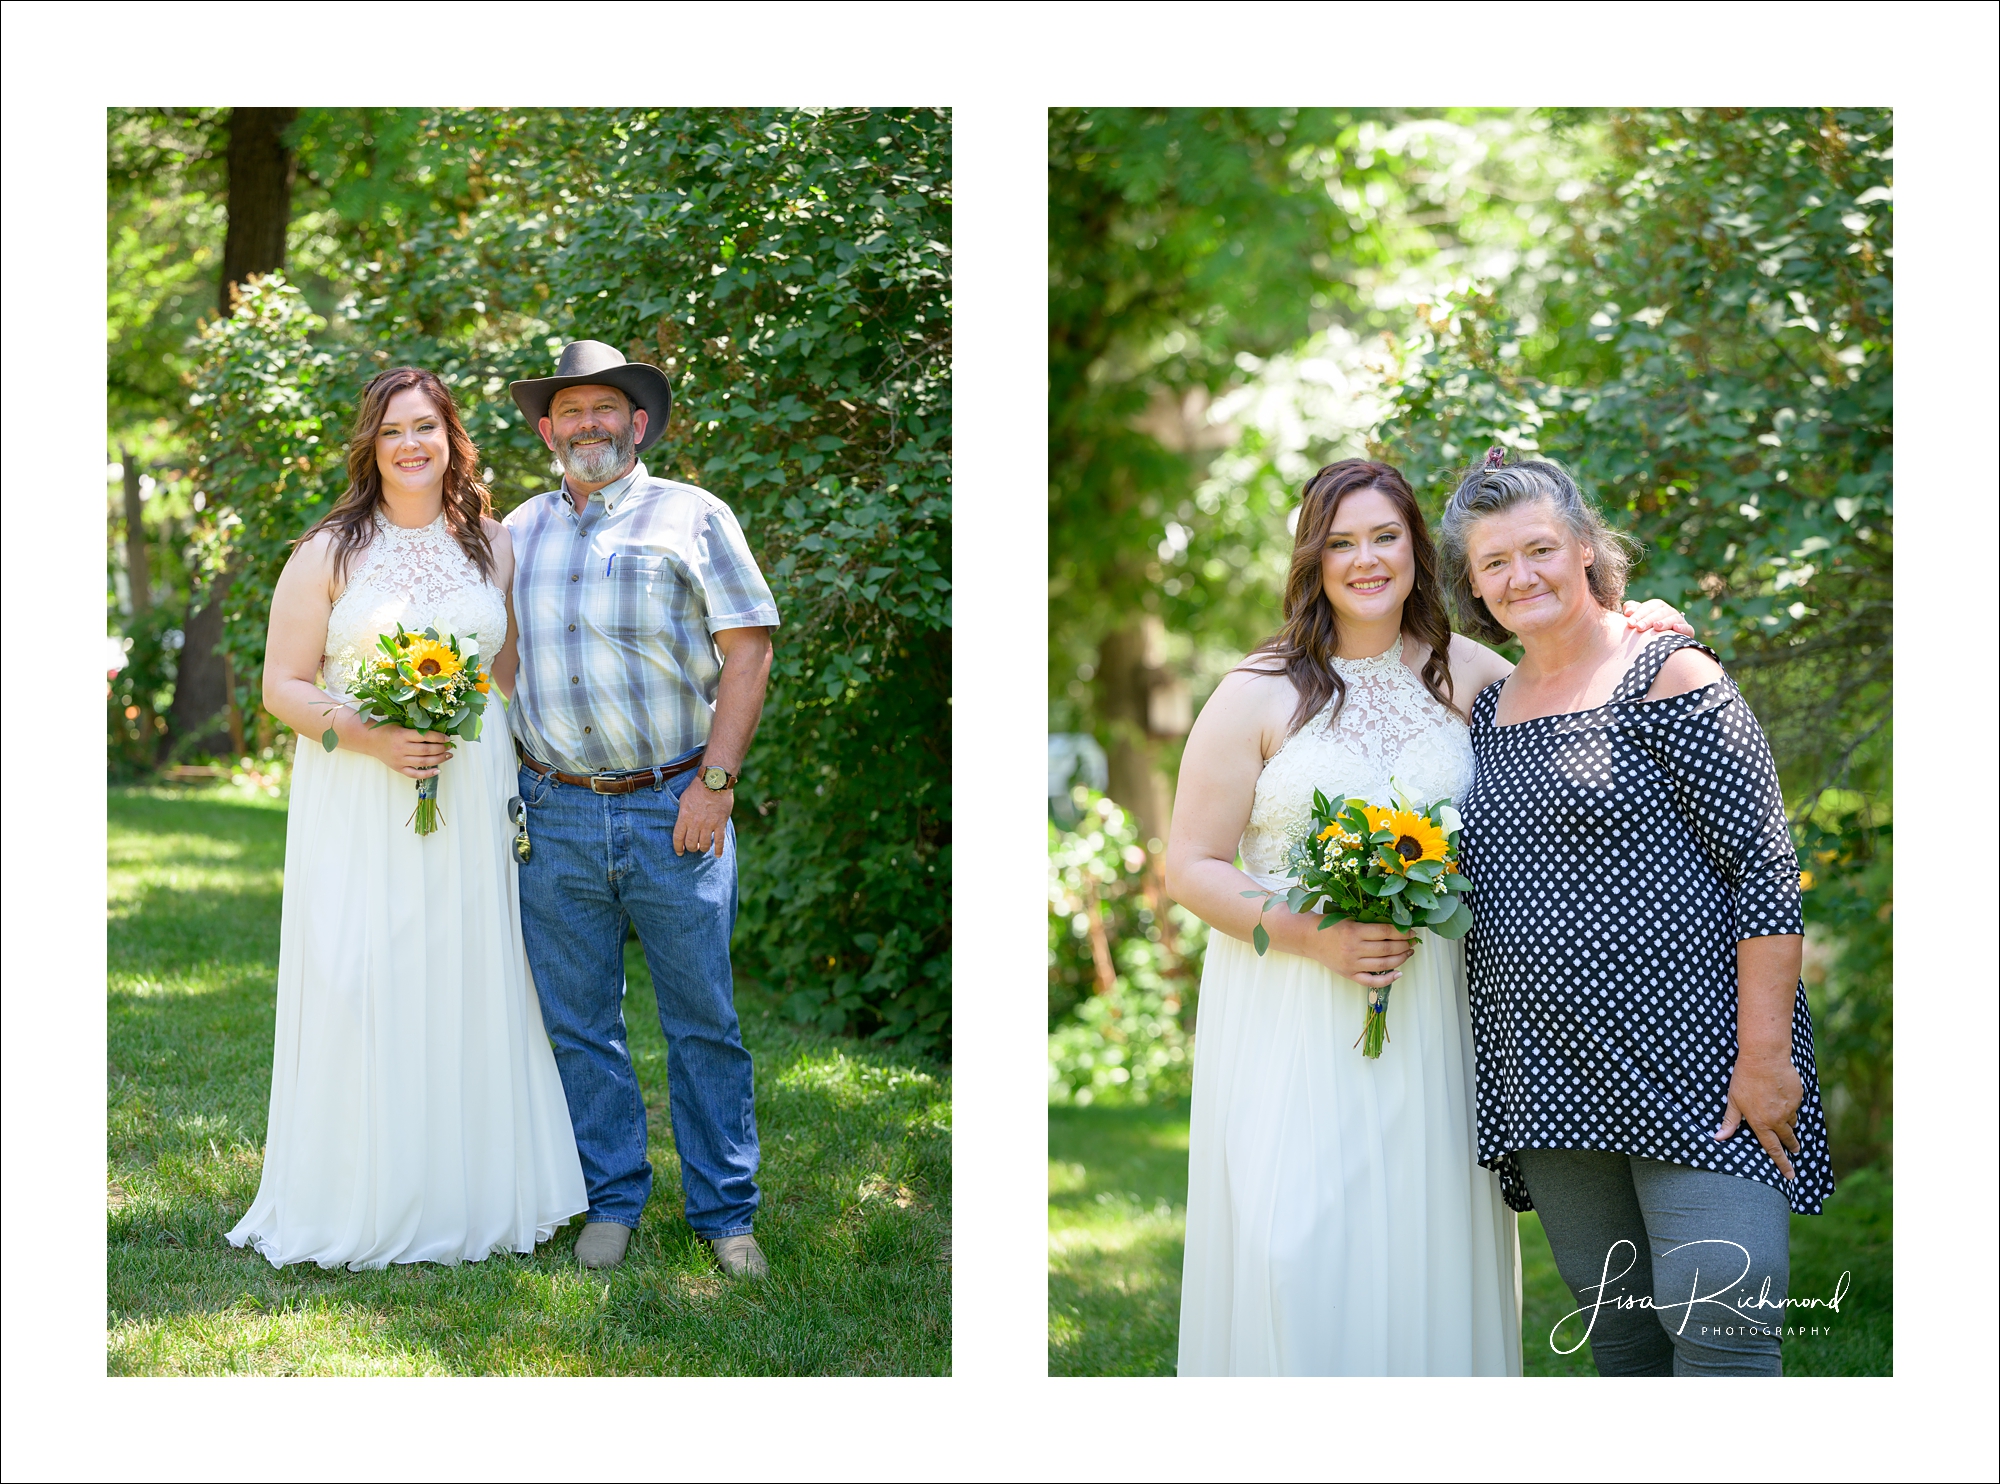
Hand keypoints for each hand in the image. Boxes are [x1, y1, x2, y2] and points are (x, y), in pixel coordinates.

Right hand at [351, 717, 452, 778]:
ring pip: (423, 762)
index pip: (425, 736)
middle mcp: (401, 748)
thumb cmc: (387, 730)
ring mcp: (399, 760)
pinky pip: (414, 774)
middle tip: (450, 747)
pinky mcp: (398, 768)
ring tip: (447, 756)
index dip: (438, 737)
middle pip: (426, 750)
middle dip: (441, 749)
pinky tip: (437, 771)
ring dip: (438, 759)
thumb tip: (437, 732)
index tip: (447, 738)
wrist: (370, 740)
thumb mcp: (400, 725)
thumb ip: (416, 730)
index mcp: (402, 735)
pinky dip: (427, 774)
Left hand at [674, 779, 732, 857]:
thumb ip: (682, 814)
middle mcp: (695, 823)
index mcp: (684, 817)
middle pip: (691, 843)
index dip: (678, 848)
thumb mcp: (683, 800)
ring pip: (704, 845)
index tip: (680, 852)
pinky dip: (718, 849)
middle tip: (693, 847)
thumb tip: (683, 823)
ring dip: (703, 848)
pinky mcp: (720, 823)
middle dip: (691, 848)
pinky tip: (717, 855)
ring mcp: (708, 824)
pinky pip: (719, 840)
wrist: (713, 782)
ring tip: (703, 847)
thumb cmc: (697, 789)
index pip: (678, 838)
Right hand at [1303, 918, 1416, 987]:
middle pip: (1387, 948)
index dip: (1401, 932)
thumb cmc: (1330, 925)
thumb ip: (1368, 923)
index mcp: (1353, 931)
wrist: (1309, 938)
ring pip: (1383, 964)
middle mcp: (1353, 949)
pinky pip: (1372, 981)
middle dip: (1404, 945)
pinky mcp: (1349, 974)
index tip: (1411, 931)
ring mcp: (1352, 964)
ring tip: (1408, 953)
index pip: (1385, 932)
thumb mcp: (1349, 918)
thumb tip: (1396, 927)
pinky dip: (1388, 979)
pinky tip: (1399, 973)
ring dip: (1400, 959)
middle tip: (1412, 941)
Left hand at [1622, 598, 1695, 636]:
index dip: (1638, 614)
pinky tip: (1675, 629)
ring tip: (1656, 627)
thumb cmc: (1645, 627)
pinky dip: (1683, 628)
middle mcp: (1669, 611)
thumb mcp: (1638, 617)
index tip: (1629, 623)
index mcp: (1657, 606)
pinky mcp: (1688, 631)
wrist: (1661, 642)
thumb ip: (1632, 610)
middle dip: (1648, 619)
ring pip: (1673, 618)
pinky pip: (1688, 628)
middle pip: (1659, 612)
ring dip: (1665, 622)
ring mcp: (1679, 620)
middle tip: (1638, 627)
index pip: (1648, 607)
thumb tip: (1628, 611)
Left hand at [1716, 1049, 1803, 1179]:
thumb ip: (1729, 1121)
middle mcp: (1778, 1119)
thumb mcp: (1733, 1100)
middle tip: (1795, 1151)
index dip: (1781, 1164)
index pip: (1772, 1149)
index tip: (1790, 1176)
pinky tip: (1782, 1096)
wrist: (1765, 1058)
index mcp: (1761, 1123)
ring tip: (1786, 1123)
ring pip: (1793, 1121)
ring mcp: (1790, 1108)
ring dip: (1789, 1124)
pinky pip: (1795, 1105)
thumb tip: (1718, 1138)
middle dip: (1791, 1146)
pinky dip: (1790, 1105)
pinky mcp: (1798, 1096)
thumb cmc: (1744, 1078)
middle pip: (1788, 1138)